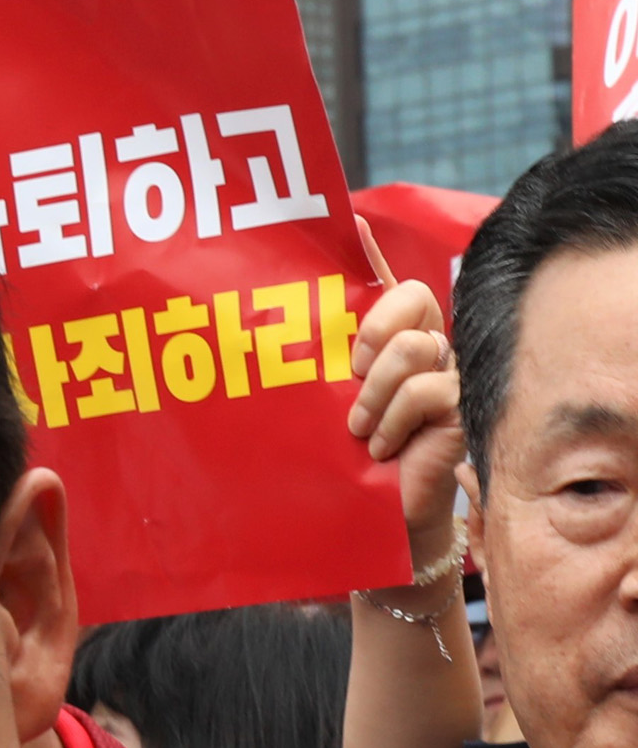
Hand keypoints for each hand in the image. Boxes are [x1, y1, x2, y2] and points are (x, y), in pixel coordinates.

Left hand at [349, 225, 465, 570]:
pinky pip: (427, 390)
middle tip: (350, 378)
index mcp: (396, 337)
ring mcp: (450, 373)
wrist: (378, 515)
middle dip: (372, 336)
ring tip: (358, 428)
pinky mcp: (461, 406)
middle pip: (414, 297)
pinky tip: (383, 448)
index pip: (391, 282)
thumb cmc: (349, 460)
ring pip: (415, 347)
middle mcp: (429, 345)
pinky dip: (395, 422)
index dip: (371, 254)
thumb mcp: (326, 402)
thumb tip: (285, 304)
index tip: (352, 231)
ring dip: (376, 392)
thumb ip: (321, 357)